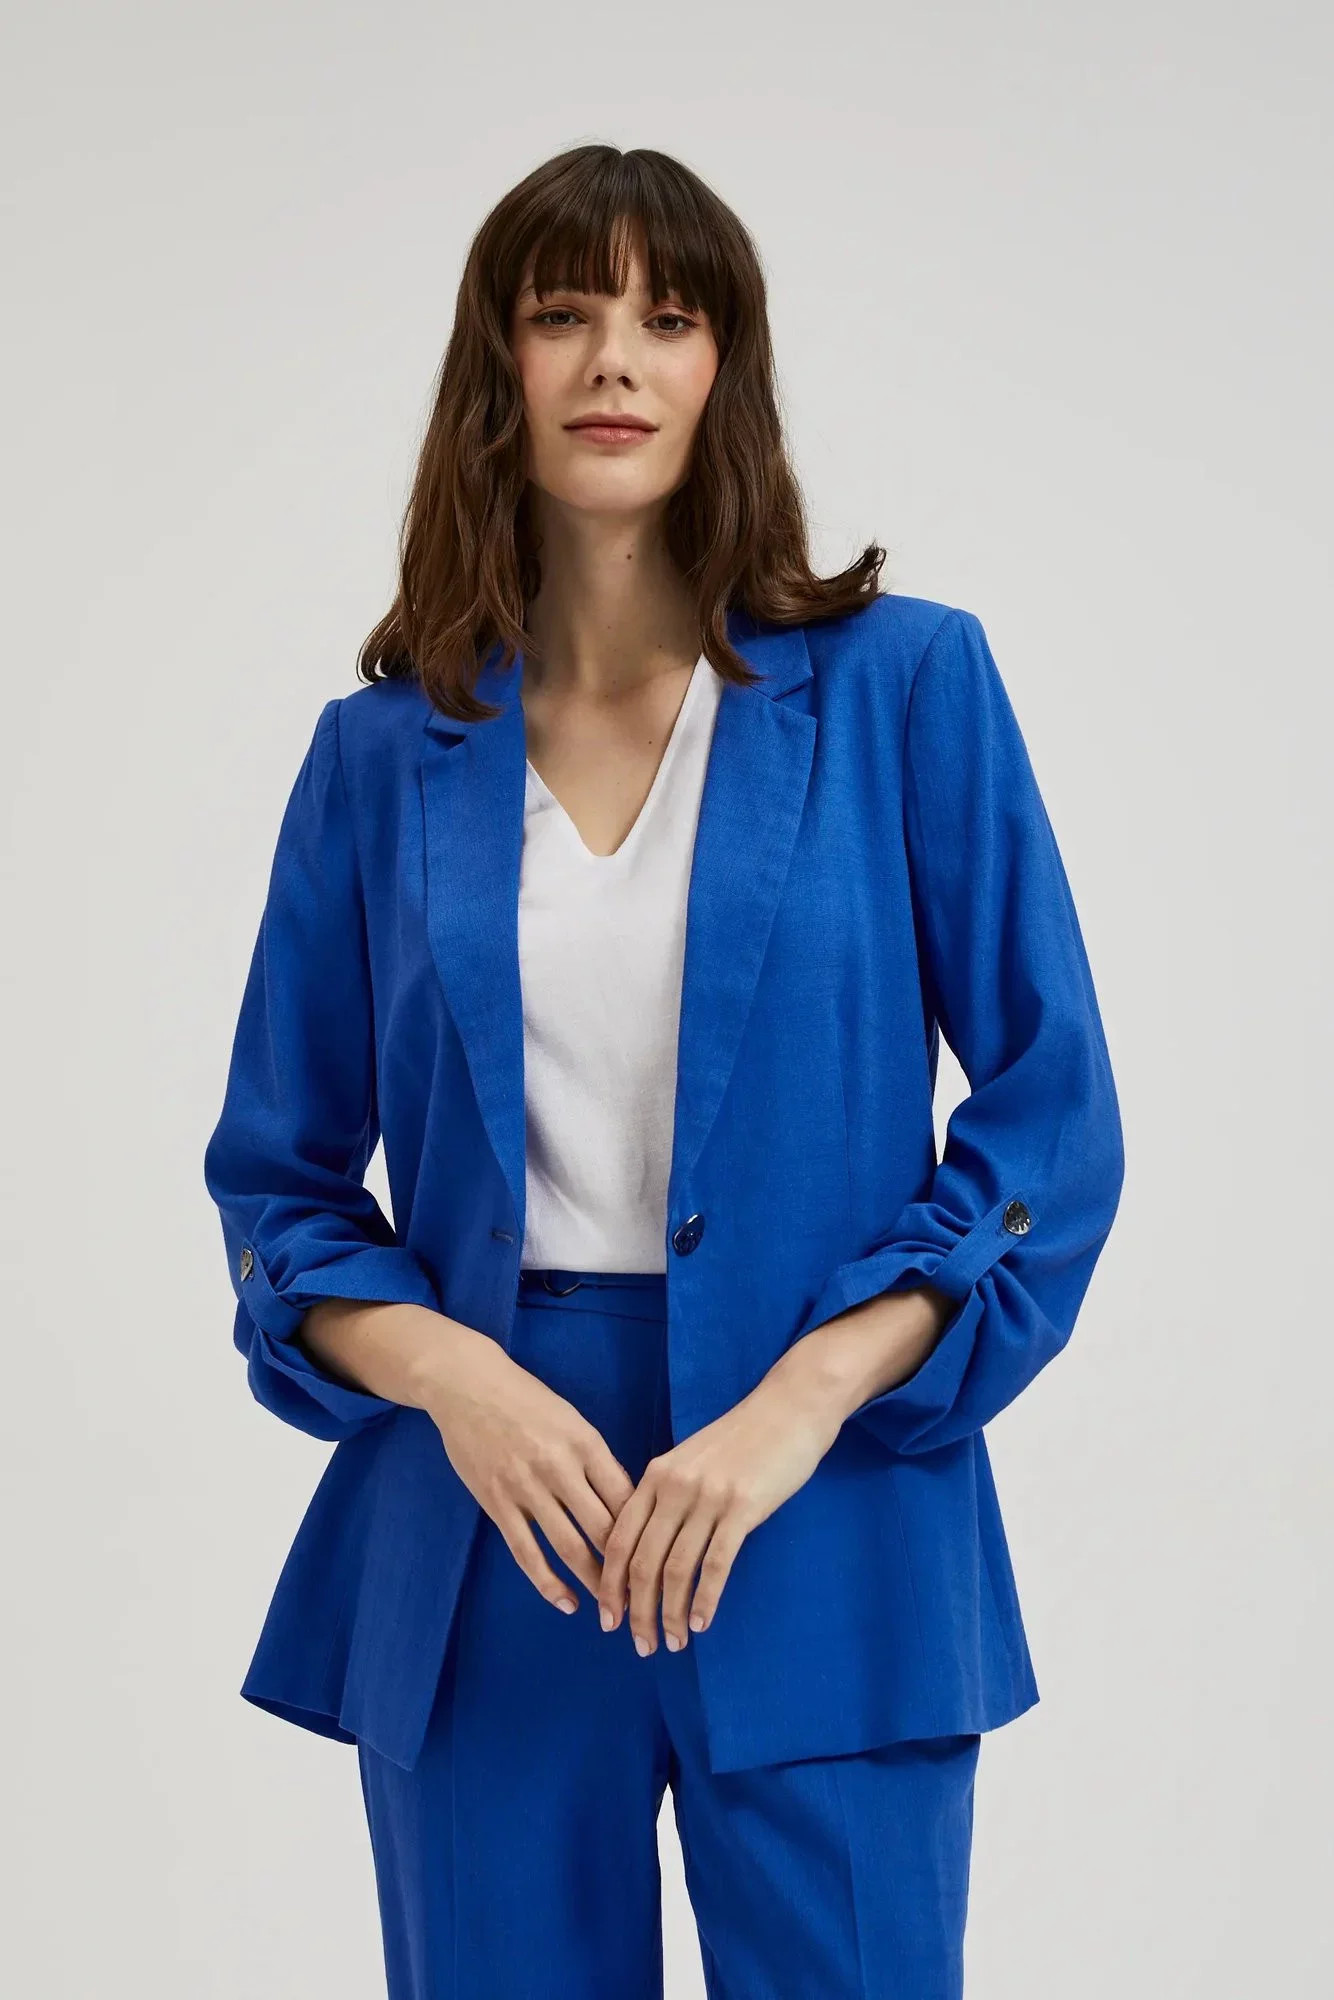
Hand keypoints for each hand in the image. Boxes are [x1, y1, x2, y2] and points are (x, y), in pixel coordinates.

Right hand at [418, 1330, 636, 1616]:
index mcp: (586, 1444)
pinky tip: (566, 1602)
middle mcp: (560, 1467)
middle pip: (604, 1529)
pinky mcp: (497, 1503)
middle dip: (628, 1569)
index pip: (627, 1499)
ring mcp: (526, 1488)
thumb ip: (598, 1461)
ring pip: (569, 1547)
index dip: (647, 1534)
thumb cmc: (527, 1401)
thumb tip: (629, 1503)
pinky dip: (548, 1583)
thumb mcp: (572, 1420)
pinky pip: (527, 1552)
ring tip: (612, 1610)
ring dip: (594, 1583)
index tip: (661, 1560)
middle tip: (645, 1599)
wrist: (468, 1386)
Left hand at [596, 1370, 844, 1655]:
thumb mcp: (690, 1460)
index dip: (610, 1585)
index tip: (609, 1619)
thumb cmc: (741, 1440)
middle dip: (637, 1610)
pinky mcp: (742, 1508)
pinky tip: (702, 1623)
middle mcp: (674, 1487)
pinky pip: (715, 1565)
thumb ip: (666, 1496)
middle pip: (642, 1562)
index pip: (619, 1539)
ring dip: (671, 1614)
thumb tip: (648, 1548)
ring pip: (676, 1570)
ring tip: (672, 1642)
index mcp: (656, 1475)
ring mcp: (707, 1498)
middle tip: (641, 1645)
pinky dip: (705, 1600)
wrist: (787, 1410)